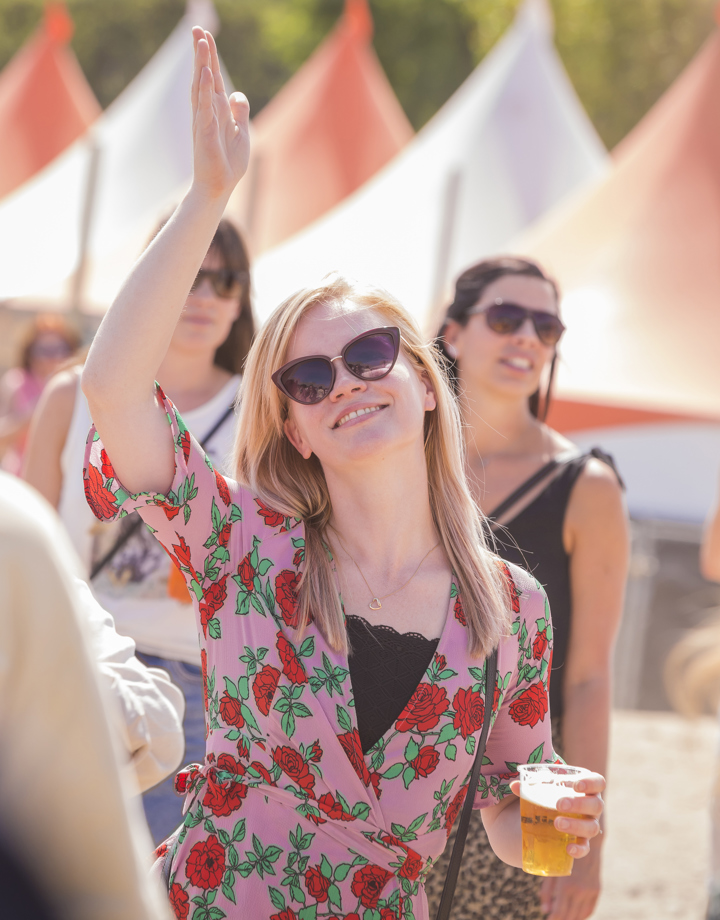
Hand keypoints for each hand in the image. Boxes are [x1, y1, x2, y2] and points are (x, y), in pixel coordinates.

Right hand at [190, 27, 249, 199]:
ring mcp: (205, 120)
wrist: (219, 187)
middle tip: (197, 28)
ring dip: (201, 64)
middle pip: (204, 76)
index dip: (209, 57)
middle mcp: (208, 111)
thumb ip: (239, 112)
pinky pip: (205, 107)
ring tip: (200, 42)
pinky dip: (205, 90)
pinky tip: (206, 73)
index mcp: (217, 110)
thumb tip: (239, 94)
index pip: (212, 78)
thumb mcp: (241, 133)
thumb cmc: (227, 163)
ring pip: (202, 86)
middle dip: (201, 53)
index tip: (205, 35)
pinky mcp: (206, 132)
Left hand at [510, 771, 604, 859]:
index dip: (591, 783)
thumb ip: (529, 785)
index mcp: (586, 788)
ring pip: (592, 827)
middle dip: (579, 804)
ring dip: (576, 825)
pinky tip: (569, 848)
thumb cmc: (548, 795)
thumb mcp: (540, 787)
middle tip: (559, 804)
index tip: (576, 785)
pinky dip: (579, 849)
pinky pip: (585, 848)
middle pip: (596, 805)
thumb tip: (514, 785)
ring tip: (557, 824)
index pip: (598, 782)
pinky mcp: (581, 842)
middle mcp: (592, 807)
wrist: (548, 816)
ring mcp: (588, 825)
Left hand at [540, 842, 601, 919]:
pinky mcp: (597, 890)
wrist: (588, 842)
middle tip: (553, 918)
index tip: (548, 919)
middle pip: (569, 916)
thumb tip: (544, 910)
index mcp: (566, 886)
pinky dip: (582, 915)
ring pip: (580, 915)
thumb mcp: (552, 869)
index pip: (559, 912)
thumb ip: (547, 890)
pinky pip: (590, 909)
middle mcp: (579, 891)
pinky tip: (575, 916)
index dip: (553, 919)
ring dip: (571, 919)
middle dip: (561, 919)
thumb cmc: (563, 853)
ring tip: (562, 918)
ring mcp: (590, 891)